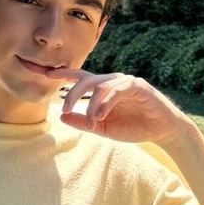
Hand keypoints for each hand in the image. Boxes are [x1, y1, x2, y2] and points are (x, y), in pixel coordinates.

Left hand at [55, 68, 192, 144]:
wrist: (162, 131)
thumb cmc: (133, 127)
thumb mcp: (103, 128)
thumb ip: (83, 122)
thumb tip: (61, 117)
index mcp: (102, 89)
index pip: (78, 78)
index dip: (61, 74)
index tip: (42, 72)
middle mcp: (112, 82)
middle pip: (85, 80)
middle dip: (71, 93)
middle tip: (64, 108)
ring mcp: (125, 82)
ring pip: (100, 86)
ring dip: (91, 105)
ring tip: (90, 123)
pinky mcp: (138, 86)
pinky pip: (117, 91)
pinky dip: (106, 104)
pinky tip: (100, 116)